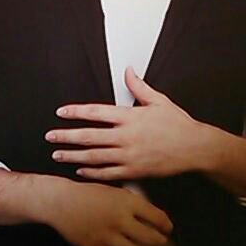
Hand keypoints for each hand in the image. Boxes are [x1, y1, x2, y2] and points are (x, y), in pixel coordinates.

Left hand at [45, 66, 202, 179]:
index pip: (97, 113)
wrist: (195, 149)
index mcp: (130, 117)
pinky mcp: (134, 172)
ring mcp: (129, 156)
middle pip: (90, 137)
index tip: (61, 113)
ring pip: (95, 157)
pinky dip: (92, 173)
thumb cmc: (178, 124)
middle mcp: (126, 137)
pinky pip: (108, 173)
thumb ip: (139, 86)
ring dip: (74, 156)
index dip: (77, 112)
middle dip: (67, 137)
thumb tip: (128, 71)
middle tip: (50, 136)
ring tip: (57, 155)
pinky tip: (80, 171)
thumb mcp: (158, 100)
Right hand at [48, 179, 173, 245]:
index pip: (157, 217)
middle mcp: (120, 220)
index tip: (168, 228)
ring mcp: (108, 237)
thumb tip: (150, 216)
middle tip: (163, 241)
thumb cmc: (88, 193)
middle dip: (161, 242)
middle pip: (151, 239)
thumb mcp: (114, 190)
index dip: (166, 225)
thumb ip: (132, 202)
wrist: (62, 201)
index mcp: (126, 202)